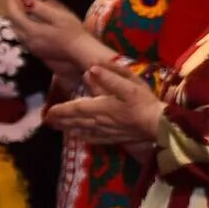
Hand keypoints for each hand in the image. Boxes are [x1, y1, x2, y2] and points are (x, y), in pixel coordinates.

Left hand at [10, 0, 99, 71]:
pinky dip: (23, 29)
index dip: (12, 2)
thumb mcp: (59, 16)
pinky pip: (24, 38)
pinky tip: (32, 25)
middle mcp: (28, 40)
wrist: (81, 52)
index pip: (14, 14)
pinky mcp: (37, 52)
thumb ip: (42, 8)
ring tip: (23, 11)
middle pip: (13, 23)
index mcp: (32, 30)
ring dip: (18, 20)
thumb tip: (28, 1)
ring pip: (18, 31)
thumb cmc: (73, 33)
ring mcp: (32, 47)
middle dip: (14, 10)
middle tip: (18, 0)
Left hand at [44, 60, 164, 145]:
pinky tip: (80, 137)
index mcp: (100, 106)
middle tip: (48, 121)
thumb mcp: (129, 84)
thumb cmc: (145, 103)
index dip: (60, 110)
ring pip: (82, 130)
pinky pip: (95, 139)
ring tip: (58, 128)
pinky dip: (85, 137)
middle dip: (60, 121)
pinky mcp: (115, 138)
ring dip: (69, 128)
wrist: (160, 126)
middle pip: (75, 121)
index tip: (48, 112)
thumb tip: (92, 68)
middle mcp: (99, 121)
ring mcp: (106, 131)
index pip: (75, 108)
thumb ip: (110, 76)